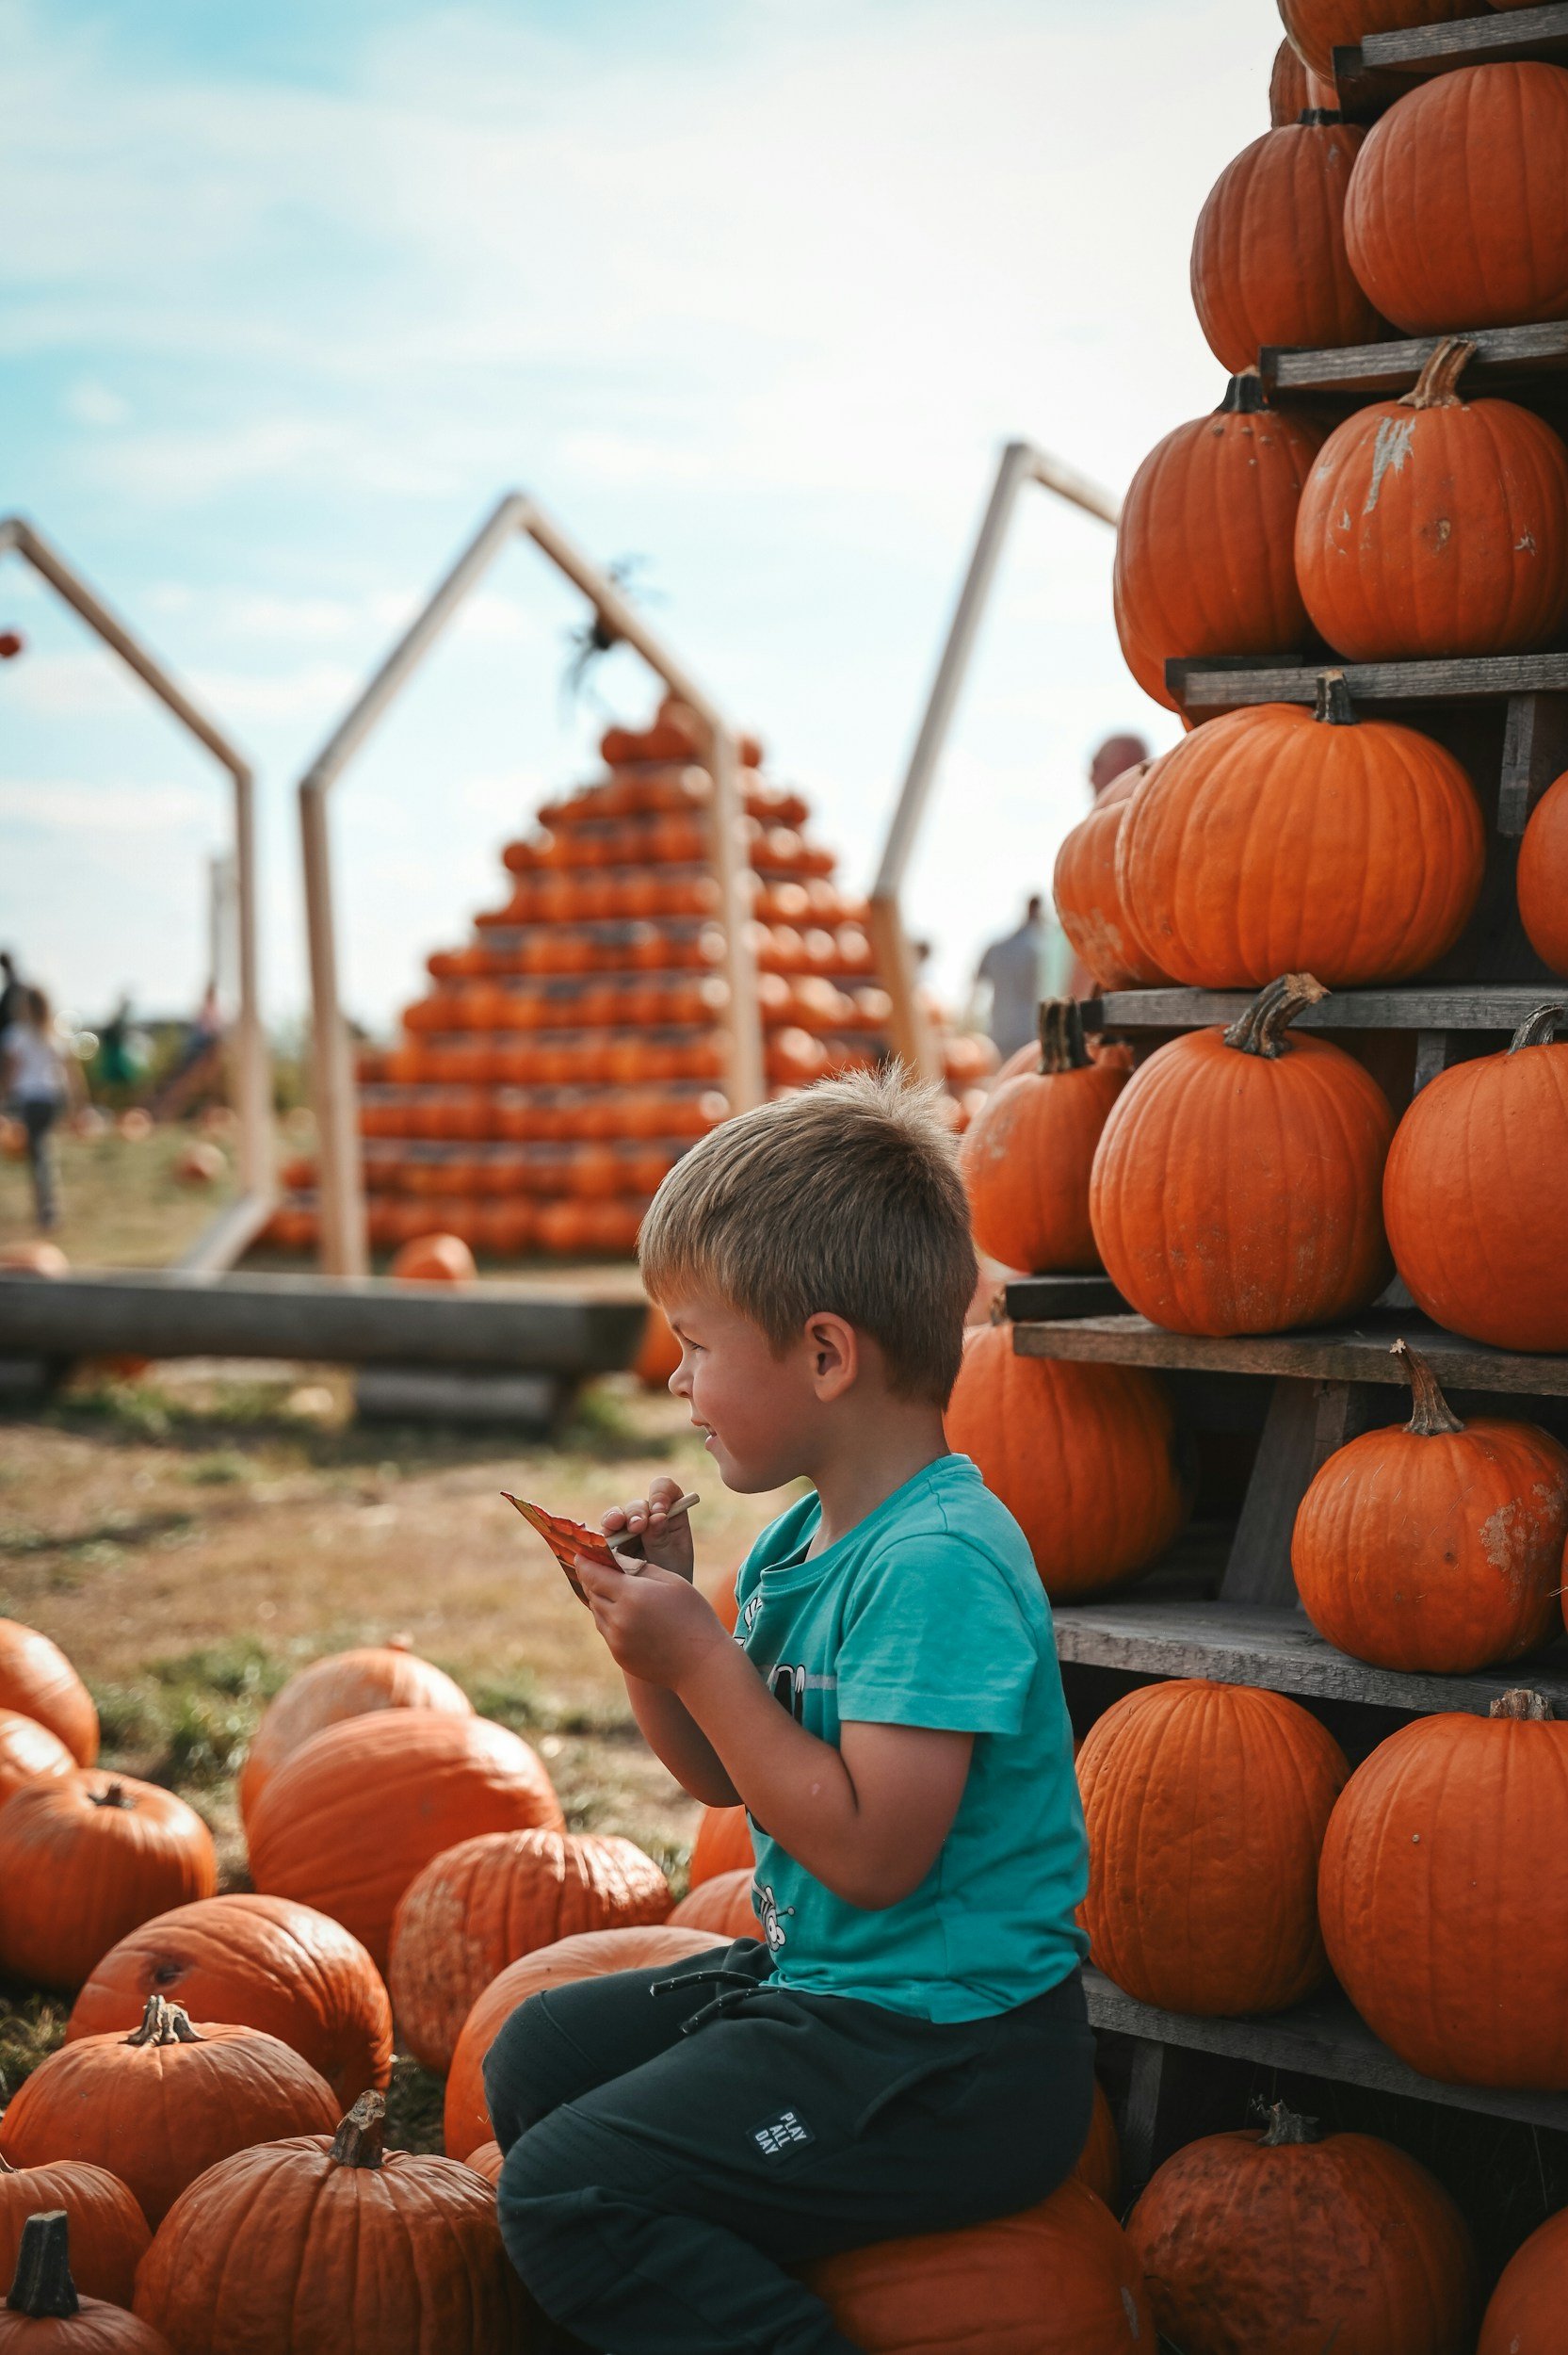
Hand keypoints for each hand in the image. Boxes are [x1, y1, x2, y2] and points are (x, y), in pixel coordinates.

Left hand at [576, 1557, 730, 1690]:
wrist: (701, 1663)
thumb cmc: (693, 1616)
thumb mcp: (672, 1581)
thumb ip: (641, 1569)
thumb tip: (618, 1563)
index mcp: (630, 1596)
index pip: (593, 1574)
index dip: (585, 1562)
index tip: (580, 1554)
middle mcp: (617, 1619)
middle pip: (592, 1593)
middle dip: (592, 1579)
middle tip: (596, 1568)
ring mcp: (616, 1640)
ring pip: (597, 1612)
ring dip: (601, 1599)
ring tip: (614, 1590)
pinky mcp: (619, 1655)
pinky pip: (606, 1631)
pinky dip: (610, 1619)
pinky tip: (626, 1614)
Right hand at [601, 1475, 694, 1579]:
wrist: (657, 1604)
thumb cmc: (671, 1577)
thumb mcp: (672, 1558)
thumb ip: (663, 1538)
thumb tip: (657, 1516)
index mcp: (668, 1514)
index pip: (663, 1489)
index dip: (660, 1494)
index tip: (661, 1510)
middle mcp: (644, 1518)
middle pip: (636, 1505)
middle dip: (636, 1513)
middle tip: (639, 1526)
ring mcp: (624, 1530)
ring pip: (615, 1516)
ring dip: (614, 1519)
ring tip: (616, 1525)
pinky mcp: (608, 1544)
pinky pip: (599, 1536)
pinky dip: (599, 1538)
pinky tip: (599, 1544)